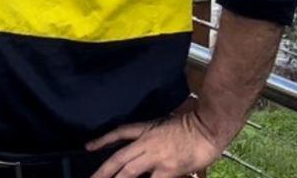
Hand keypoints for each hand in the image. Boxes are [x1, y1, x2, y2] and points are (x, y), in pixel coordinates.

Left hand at [86, 111, 221, 177]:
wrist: (208, 126)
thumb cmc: (193, 125)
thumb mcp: (167, 125)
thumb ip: (154, 138)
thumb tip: (145, 153)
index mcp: (146, 129)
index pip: (119, 133)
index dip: (103, 140)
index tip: (88, 147)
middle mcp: (146, 143)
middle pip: (119, 157)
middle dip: (104, 171)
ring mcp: (156, 156)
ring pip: (129, 172)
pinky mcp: (168, 168)